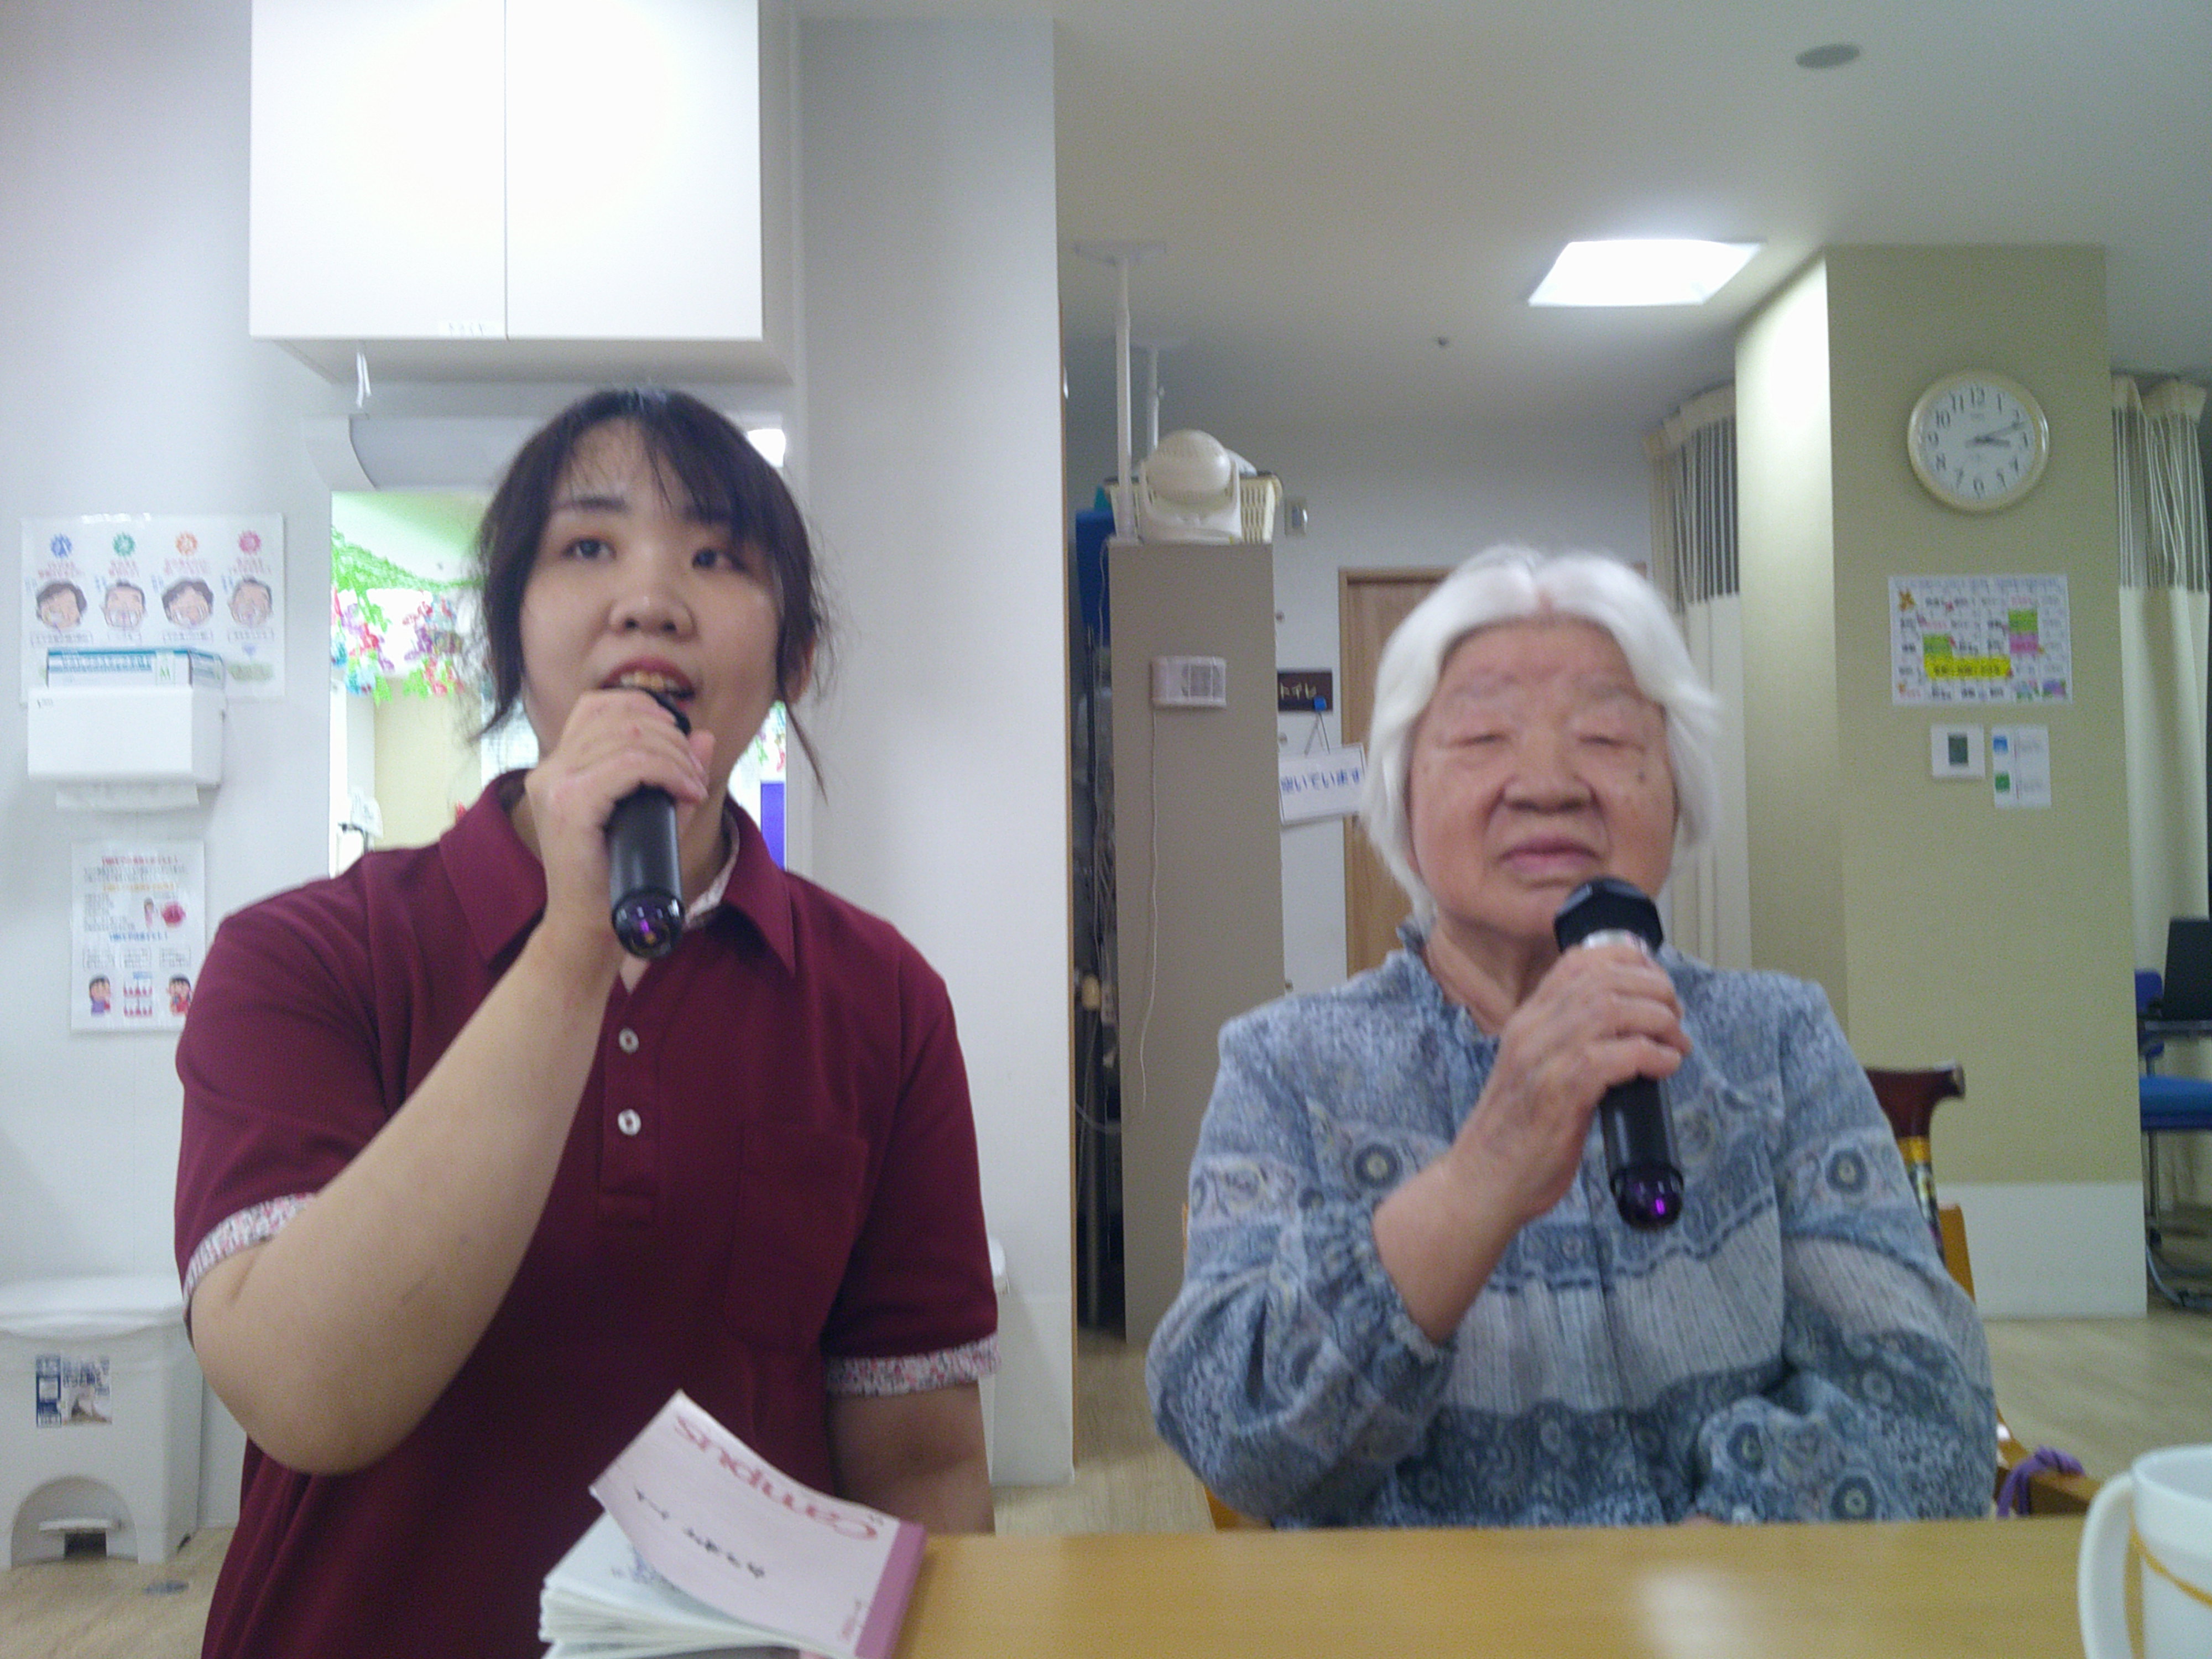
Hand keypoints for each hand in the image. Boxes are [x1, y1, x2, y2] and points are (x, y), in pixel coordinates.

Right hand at [521, 689, 714, 967]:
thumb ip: (673, 772)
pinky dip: (668, 772)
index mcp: (559, 765)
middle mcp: (550, 769)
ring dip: (676, 756)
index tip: (681, 745)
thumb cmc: (616, 875)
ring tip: (693, 785)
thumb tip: (704, 736)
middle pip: (621, 717)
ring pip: (630, 737)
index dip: (649, 710)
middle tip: (695, 772)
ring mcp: (555, 785)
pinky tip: (687, 792)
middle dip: (672, 737)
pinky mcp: (570, 806)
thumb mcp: (651, 814)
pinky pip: (629, 766)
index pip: (600, 705)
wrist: (588, 927)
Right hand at [1444, 940, 1689, 1227]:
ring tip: (1676, 1042)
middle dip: (1653, 990)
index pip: (1576, 963)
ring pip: (1612, 1009)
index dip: (1626, 960)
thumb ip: (1567, 1043)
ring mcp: (1543, 1058)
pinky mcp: (1560, 1092)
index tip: (1655, 980)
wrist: (1483, 1180)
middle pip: (1603, 980)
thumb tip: (1627, 1030)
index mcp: (1526, 1020)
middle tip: (1675, 1015)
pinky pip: (1616, 1056)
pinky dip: (1651, 1056)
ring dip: (1658, 1021)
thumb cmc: (1517, 1133)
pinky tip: (1665, 1067)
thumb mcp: (1535, 1071)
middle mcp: (1532, 1030)